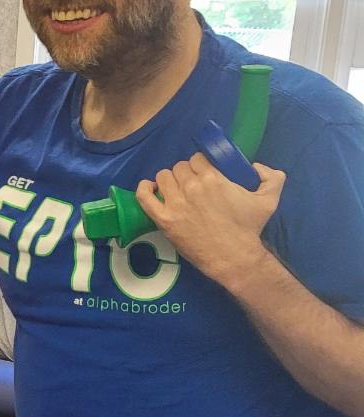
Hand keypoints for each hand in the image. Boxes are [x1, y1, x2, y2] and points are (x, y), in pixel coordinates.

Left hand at [134, 153, 285, 285]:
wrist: (233, 257)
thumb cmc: (250, 229)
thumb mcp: (269, 200)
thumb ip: (271, 177)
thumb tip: (257, 166)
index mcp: (213, 178)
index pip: (197, 159)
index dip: (200, 165)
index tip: (203, 173)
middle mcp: (192, 187)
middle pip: (179, 167)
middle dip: (186, 173)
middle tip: (192, 185)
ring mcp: (175, 203)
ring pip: (163, 177)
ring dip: (169, 180)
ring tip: (175, 189)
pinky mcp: (163, 219)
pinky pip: (144, 196)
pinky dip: (144, 188)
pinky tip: (150, 187)